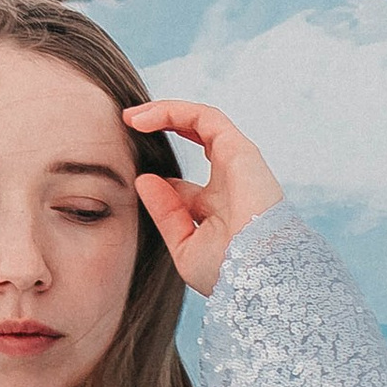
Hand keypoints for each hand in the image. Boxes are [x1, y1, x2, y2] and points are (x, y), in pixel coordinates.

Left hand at [122, 100, 283, 297]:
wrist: (257, 275)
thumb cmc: (229, 272)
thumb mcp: (184, 246)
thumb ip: (165, 213)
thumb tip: (144, 180)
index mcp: (217, 210)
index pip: (183, 187)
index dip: (157, 179)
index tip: (131, 177)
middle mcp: (228, 183)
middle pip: (195, 140)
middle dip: (162, 127)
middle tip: (128, 124)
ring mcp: (235, 164)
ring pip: (199, 122)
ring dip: (164, 113)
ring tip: (132, 117)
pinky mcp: (239, 150)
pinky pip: (204, 118)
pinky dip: (174, 112)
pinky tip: (145, 118)